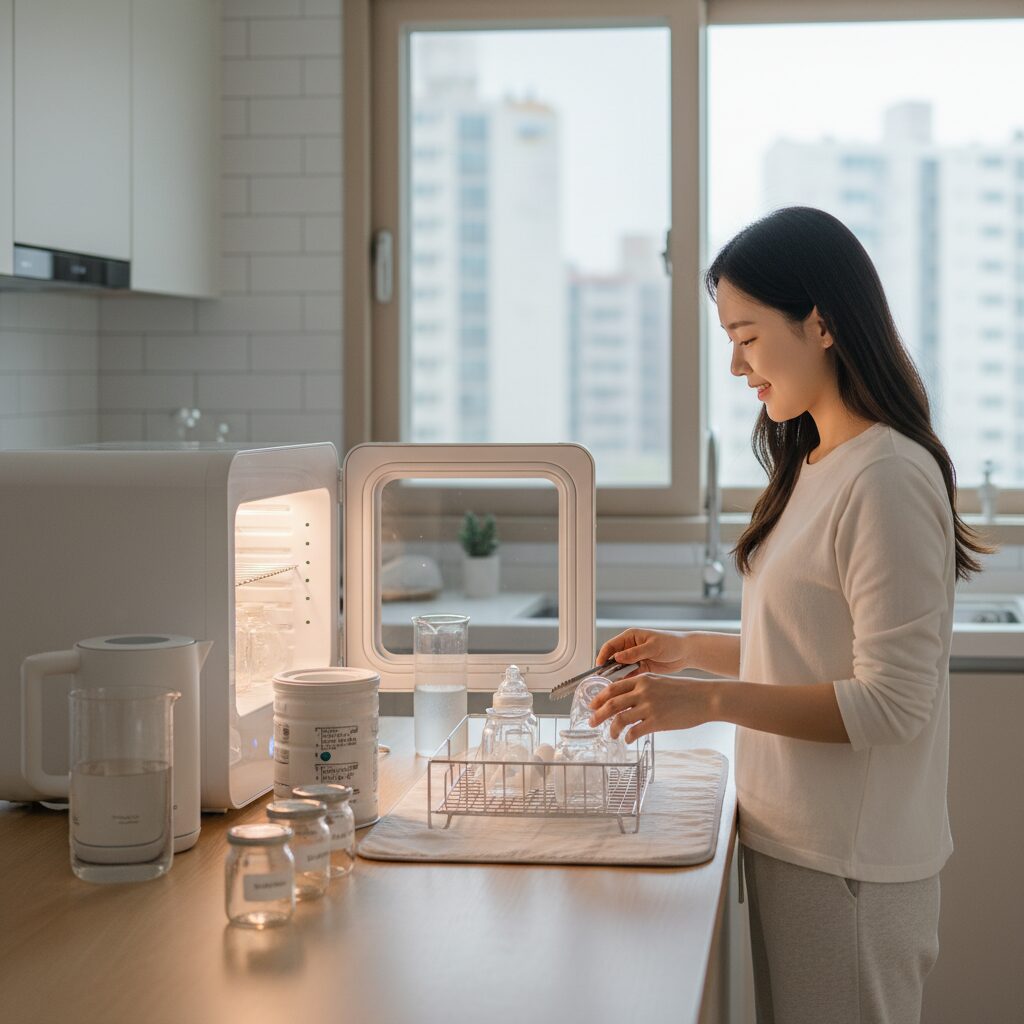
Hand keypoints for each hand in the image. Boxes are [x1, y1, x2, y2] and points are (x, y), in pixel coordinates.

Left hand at [587, 674, 714, 742]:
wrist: (704, 698)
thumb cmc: (684, 691)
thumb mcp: (660, 682)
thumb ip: (642, 687)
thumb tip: (626, 698)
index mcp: (642, 680)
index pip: (612, 688)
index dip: (599, 698)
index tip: (592, 705)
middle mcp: (642, 691)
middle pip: (611, 703)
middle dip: (598, 714)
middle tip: (591, 722)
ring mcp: (649, 707)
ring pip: (620, 719)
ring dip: (611, 728)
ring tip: (611, 734)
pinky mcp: (657, 721)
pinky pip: (635, 731)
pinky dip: (628, 737)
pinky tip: (628, 739)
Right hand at [596, 628, 690, 677]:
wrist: (687, 653)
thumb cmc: (672, 643)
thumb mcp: (653, 646)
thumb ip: (635, 652)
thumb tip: (617, 657)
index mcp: (631, 637)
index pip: (611, 645)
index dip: (603, 655)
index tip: (598, 666)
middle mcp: (631, 647)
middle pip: (613, 657)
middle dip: (606, 667)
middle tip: (601, 679)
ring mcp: (636, 658)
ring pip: (620, 667)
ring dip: (615, 675)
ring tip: (610, 686)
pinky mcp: (642, 668)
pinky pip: (630, 674)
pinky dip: (626, 680)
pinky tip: (622, 688)